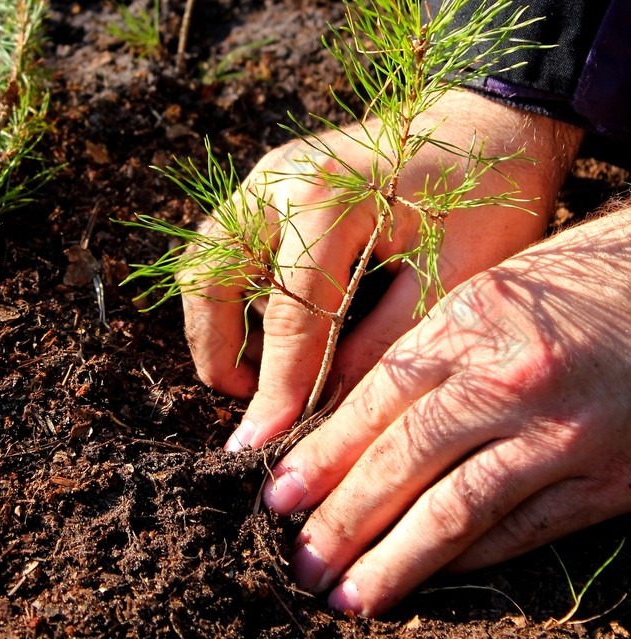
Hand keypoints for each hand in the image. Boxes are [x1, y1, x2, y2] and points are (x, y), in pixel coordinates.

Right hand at [181, 89, 581, 446]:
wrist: (494, 121)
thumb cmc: (488, 196)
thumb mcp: (450, 279)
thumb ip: (382, 345)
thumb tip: (324, 411)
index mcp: (327, 202)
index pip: (286, 317)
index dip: (275, 389)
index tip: (263, 447)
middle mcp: (281, 180)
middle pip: (211, 277)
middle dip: (216, 351)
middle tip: (250, 406)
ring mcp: (271, 171)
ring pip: (208, 254)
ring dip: (216, 319)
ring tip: (256, 372)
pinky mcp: (275, 175)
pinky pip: (229, 237)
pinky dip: (233, 288)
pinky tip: (272, 325)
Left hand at [262, 203, 630, 616]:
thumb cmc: (582, 280)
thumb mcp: (500, 288)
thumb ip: (438, 346)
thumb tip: (364, 411)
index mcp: (476, 319)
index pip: (379, 396)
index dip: (325, 452)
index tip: (279, 493)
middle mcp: (512, 378)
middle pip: (406, 458)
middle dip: (344, 517)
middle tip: (299, 561)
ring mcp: (560, 433)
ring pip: (458, 509)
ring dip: (395, 559)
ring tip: (349, 596)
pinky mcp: (606, 480)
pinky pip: (521, 530)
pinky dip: (468, 560)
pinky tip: (428, 578)